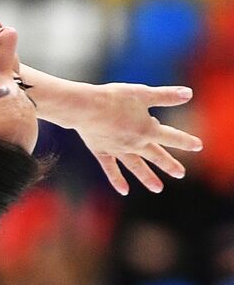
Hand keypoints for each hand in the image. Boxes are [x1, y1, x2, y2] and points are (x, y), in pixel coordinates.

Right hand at [63, 83, 202, 193]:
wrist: (85, 107)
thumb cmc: (114, 98)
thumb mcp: (143, 93)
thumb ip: (166, 96)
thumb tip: (188, 94)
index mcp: (147, 129)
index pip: (172, 136)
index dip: (186, 141)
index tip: (198, 146)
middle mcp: (135, 143)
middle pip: (156, 155)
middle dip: (169, 164)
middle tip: (181, 173)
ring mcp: (119, 150)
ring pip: (137, 166)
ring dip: (148, 177)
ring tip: (158, 189)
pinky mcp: (102, 151)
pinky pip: (111, 168)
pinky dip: (117, 180)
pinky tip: (124, 191)